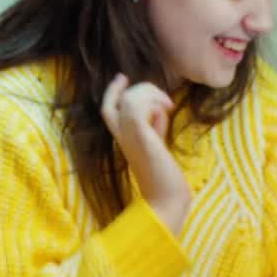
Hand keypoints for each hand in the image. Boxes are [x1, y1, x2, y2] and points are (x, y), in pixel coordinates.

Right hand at [100, 74, 190, 233]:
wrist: (166, 200)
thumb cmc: (165, 179)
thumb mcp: (156, 147)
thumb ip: (153, 129)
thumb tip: (160, 110)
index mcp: (123, 139)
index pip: (108, 108)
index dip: (113, 91)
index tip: (122, 76)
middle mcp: (121, 136)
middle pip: (118, 99)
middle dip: (142, 89)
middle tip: (165, 101)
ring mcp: (129, 136)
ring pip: (130, 98)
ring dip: (152, 95)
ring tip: (168, 108)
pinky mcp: (140, 136)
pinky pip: (138, 106)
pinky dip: (155, 103)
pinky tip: (167, 113)